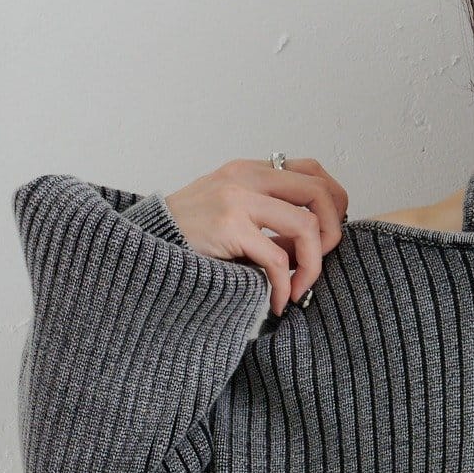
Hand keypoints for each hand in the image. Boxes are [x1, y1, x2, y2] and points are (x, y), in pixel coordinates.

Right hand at [164, 157, 350, 316]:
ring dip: (312, 266)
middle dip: (332, 233)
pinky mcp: (227, 228)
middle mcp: (245, 177)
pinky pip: (277, 261)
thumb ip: (268, 220)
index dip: (334, 200)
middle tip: (321, 262)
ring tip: (298, 289)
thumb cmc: (184, 236)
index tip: (330, 234)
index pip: (312, 170)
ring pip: (305, 227)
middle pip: (319, 193)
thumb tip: (312, 247)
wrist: (138, 245)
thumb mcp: (229, 213)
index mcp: (249, 170)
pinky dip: (284, 287)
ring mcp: (237, 200)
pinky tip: (276, 302)